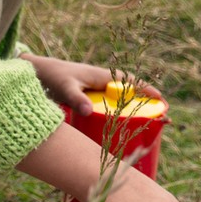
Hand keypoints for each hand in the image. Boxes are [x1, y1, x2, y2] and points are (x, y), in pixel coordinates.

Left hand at [20, 54, 161, 116]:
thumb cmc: (52, 77)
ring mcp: (97, 91)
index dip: (147, 90)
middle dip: (148, 104)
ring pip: (123, 101)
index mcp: (101, 76)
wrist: (36, 72)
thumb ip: (76, 99)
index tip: (161, 100)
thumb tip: (88, 111)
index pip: (129, 82)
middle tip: (164, 118)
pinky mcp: (90, 98)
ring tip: (152, 125)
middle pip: (131, 93)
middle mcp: (102, 82)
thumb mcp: (64, 88)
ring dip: (136, 111)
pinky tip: (125, 128)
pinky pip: (111, 106)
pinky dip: (122, 115)